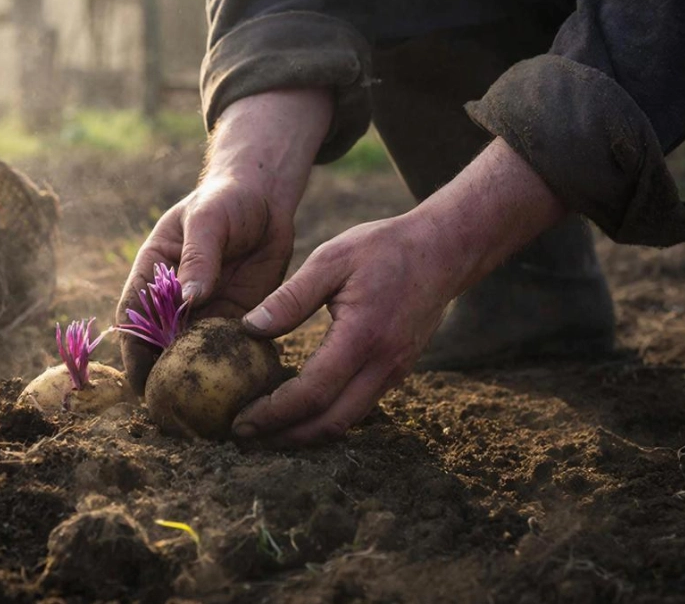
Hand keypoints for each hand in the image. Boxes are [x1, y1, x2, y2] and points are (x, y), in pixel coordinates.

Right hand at [117, 89, 332, 393]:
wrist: (264, 198)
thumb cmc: (225, 200)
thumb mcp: (209, 220)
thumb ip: (199, 257)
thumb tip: (187, 299)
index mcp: (153, 273)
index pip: (134, 317)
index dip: (133, 351)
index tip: (140, 381)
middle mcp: (173, 299)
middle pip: (159, 345)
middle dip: (160, 379)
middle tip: (168, 414)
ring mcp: (203, 311)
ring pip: (192, 354)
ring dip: (193, 383)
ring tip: (198, 419)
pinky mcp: (233, 318)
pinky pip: (227, 350)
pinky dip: (228, 372)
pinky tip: (236, 397)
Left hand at [232, 216, 455, 445]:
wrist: (443, 251)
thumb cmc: (384, 248)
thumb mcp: (331, 259)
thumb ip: (290, 297)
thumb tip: (250, 328)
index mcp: (362, 337)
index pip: (312, 393)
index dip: (273, 413)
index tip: (240, 420)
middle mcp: (383, 364)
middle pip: (330, 423)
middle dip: (285, 436)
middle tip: (245, 435)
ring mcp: (394, 372)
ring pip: (346, 421)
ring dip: (304, 432)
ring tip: (265, 429)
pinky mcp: (397, 371)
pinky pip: (358, 407)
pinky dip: (324, 416)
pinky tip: (298, 409)